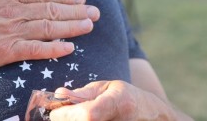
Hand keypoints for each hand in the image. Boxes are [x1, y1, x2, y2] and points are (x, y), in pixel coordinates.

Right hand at [0, 0, 100, 68]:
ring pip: (49, 27)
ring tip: (90, 25)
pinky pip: (35, 50)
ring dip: (72, 26)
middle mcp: (13, 10)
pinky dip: (54, 48)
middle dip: (76, 11)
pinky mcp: (4, 51)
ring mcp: (10, 31)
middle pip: (51, 9)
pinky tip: (70, 47)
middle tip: (96, 12)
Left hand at [49, 81, 193, 120]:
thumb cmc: (127, 98)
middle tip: (62, 114)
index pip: (87, 115)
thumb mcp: (107, 88)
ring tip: (74, 116)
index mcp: (119, 103)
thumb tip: (58, 94)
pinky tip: (82, 120)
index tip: (55, 111)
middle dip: (66, 120)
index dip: (66, 114)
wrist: (151, 116)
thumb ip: (82, 93)